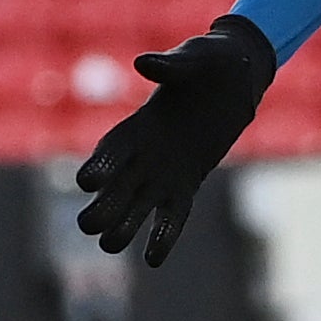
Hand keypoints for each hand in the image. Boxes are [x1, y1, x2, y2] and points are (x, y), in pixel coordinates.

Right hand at [73, 14, 277, 265]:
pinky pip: (172, 216)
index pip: (112, 150)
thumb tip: (144, 63)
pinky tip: (153, 260)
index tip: (87, 182)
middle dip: (101, 205)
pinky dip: (163, 236)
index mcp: (138, 124)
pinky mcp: (186, 186)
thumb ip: (169, 66)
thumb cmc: (209, 63)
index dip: (100, 165)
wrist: (233, 78)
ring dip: (123, 225)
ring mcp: (163, 174)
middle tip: (88, 225)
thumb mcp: (194, 59)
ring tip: (110, 244)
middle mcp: (143, 154)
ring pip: (135, 207)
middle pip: (115, 187)